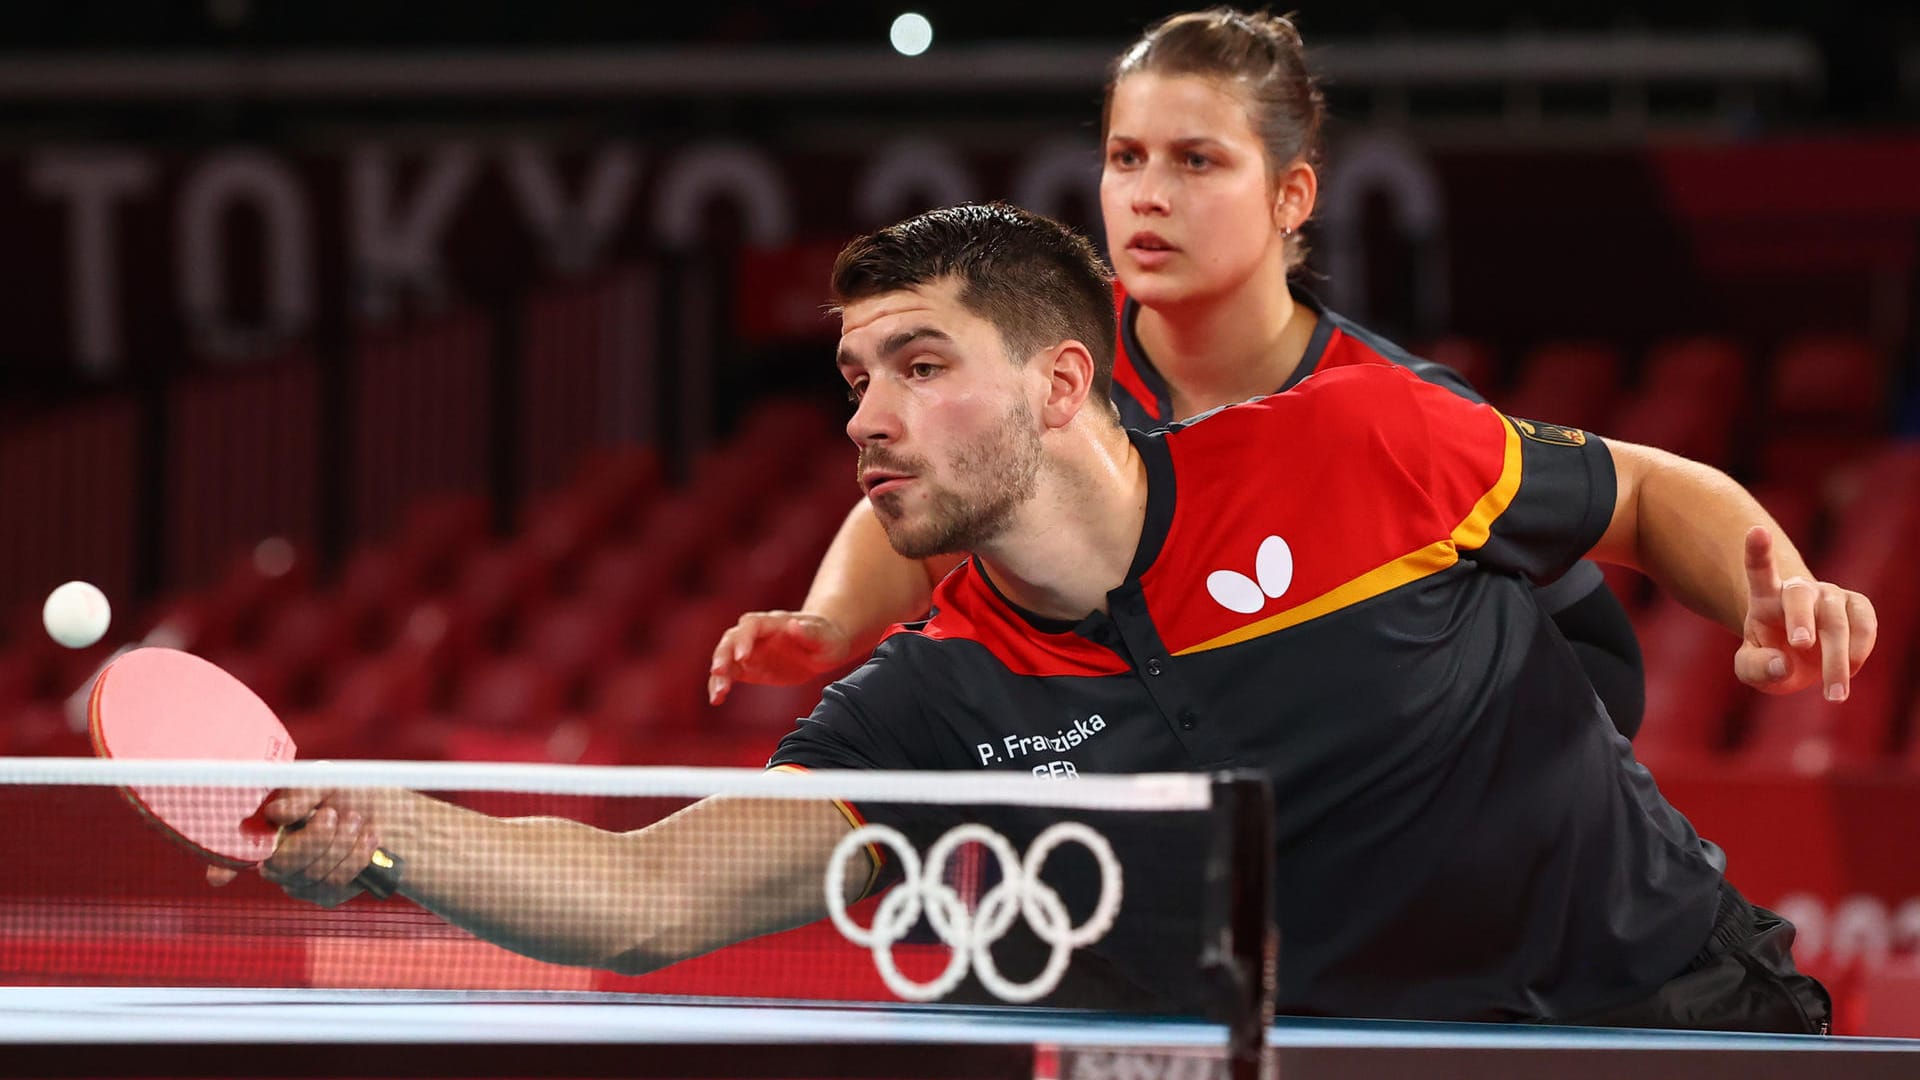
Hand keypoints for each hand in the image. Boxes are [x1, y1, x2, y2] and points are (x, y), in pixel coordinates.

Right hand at [206, 788, 388, 907]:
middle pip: (281, 866)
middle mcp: (276, 861)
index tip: (219, 876)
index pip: (234, 853)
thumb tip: (275, 815)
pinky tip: (368, 838)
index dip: (223, 865)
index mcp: (267, 830)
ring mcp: (299, 882)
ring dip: (339, 844)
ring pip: (310, 877)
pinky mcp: (326, 895)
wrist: (391, 813)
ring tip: (355, 819)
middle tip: (332, 813)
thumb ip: (299, 795)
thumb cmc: (349, 792)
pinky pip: (333, 885)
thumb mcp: (325, 782)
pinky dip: (355, 857)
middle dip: (313, 839)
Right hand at [708, 610, 852, 703]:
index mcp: (774, 622)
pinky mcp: (750, 668)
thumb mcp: (824, 636)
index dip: (744, 639)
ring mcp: (751, 651)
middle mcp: (757, 634)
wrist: (824, 646)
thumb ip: (809, 632)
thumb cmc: (826, 638)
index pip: (752, 625)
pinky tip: (716, 700)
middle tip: (719, 673)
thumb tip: (793, 625)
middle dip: (723, 655)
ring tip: (717, 694)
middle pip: (731, 639)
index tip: (742, 656)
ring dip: (718, 675)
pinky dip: (720, 685)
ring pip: (726, 658)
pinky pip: (730, 675)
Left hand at [1735, 527, 1876, 700]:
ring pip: (1837, 619)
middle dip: (1802, 617)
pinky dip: (1859, 651)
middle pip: (1799, 594)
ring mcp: (1830, 595)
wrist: (1800, 658)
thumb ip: (1757, 668)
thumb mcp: (1752, 671)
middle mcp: (1798, 590)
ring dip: (1837, 658)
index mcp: (1764, 598)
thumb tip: (1783, 663)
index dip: (1758, 551)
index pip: (1759, 570)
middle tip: (1802, 645)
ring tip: (1833, 695)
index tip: (1756, 531)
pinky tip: (1848, 673)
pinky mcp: (1857, 606)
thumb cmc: (1771, 659)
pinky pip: (1865, 624)